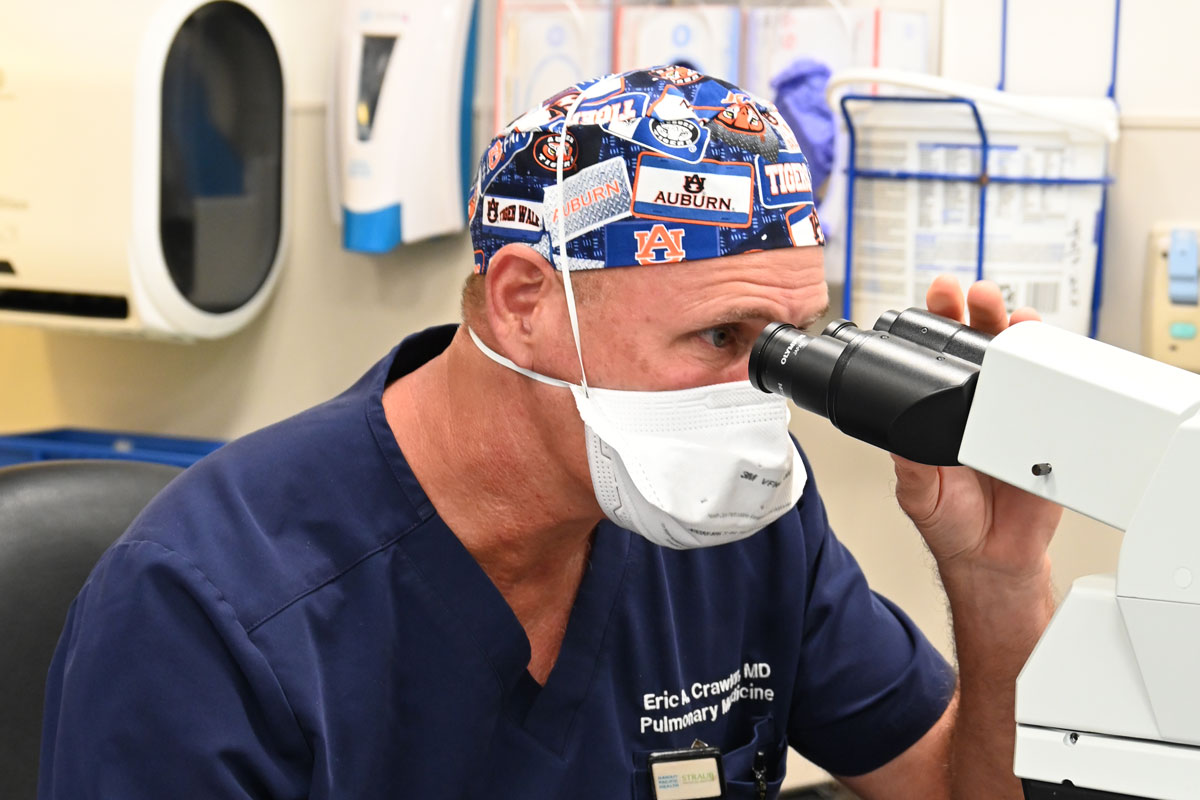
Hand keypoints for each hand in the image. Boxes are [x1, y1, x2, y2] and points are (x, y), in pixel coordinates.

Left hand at [892, 276, 1063, 581]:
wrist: (993, 559)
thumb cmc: (951, 522)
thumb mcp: (917, 491)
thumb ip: (908, 463)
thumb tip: (894, 435)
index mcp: (938, 414)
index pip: (936, 360)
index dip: (936, 327)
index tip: (935, 301)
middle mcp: (974, 408)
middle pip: (977, 348)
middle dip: (976, 313)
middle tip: (972, 295)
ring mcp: (1011, 418)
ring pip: (1015, 365)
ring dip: (1013, 332)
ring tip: (1009, 312)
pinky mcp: (1043, 435)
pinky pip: (1052, 398)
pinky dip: (1052, 373)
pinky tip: (1045, 354)